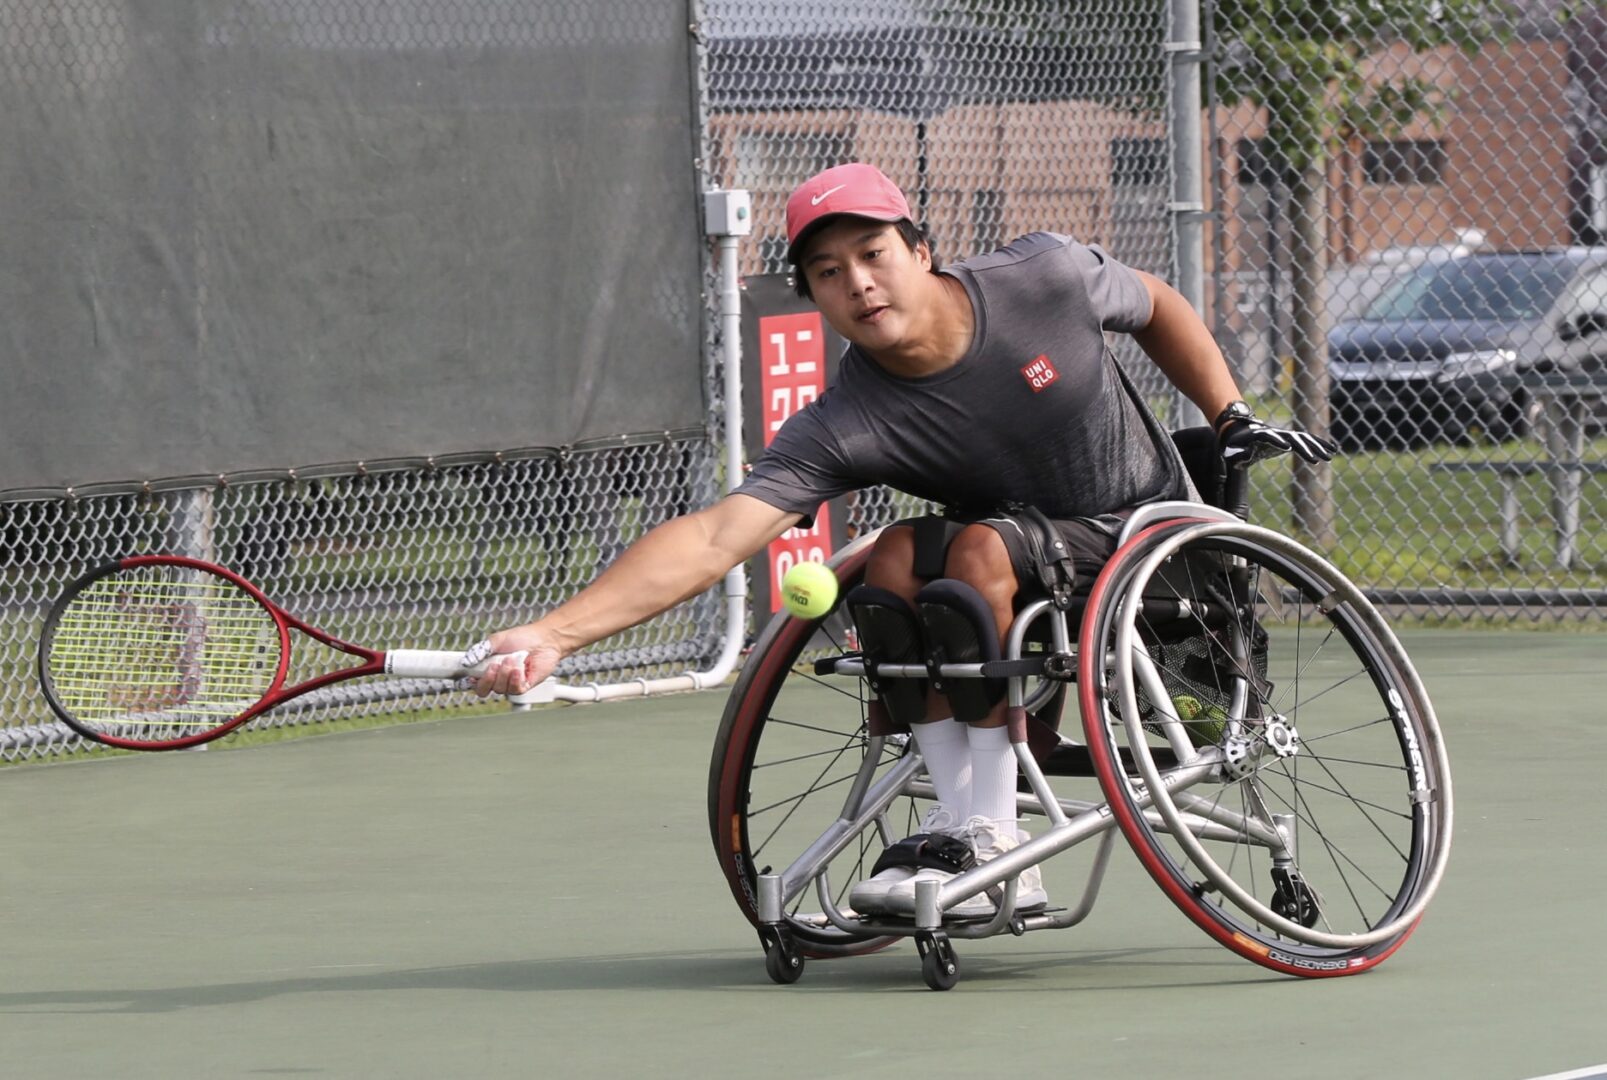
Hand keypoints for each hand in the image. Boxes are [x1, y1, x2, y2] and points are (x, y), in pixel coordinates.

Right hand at [460, 627, 563, 697]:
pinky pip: (514, 690)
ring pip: (499, 689)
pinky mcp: (524, 686)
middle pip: (482, 690)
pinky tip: (519, 668)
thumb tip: (466, 661)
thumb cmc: (522, 638)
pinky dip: (515, 679)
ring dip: (504, 674)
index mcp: (487, 667)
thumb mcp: (497, 640)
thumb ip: (481, 650)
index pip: (471, 681)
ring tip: (512, 659)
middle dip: (486, 680)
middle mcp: (497, 678)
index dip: (464, 683)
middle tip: (493, 666)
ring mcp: (510, 683)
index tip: (463, 679)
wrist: (544, 639)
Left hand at [1218, 416, 1336, 465]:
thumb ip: (1238, 456)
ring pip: (1304, 439)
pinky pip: (1308, 441)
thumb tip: (1242, 461)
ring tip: (1330, 456)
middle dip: (1304, 449)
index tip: (1287, 448)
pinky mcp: (1291, 438)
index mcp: (1261, 435)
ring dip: (1317, 447)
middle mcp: (1276, 433)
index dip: (1278, 442)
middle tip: (1315, 461)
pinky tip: (1332, 450)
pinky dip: (1320, 444)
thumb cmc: (1235, 445)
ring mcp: (1285, 435)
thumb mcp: (1232, 451)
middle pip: (1293, 439)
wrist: (1241, 431)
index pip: (1271, 437)